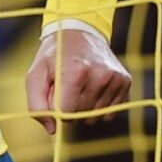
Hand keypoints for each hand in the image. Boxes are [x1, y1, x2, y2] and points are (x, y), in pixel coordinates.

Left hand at [26, 22, 131, 136]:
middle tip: (67, 87)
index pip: (65, 114)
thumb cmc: (54, 55)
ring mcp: (114, 79)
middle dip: (70, 108)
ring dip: (85, 108)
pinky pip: (109, 113)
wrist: (80, 32)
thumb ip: (37, 104)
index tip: (55, 95)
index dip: (56, 109)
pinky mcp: (125, 81)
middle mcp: (99, 76)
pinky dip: (99, 106)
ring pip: (95, 117)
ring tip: (80, 86)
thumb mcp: (36, 74)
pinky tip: (93, 89)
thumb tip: (52, 129)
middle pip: (80, 116)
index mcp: (75, 72)